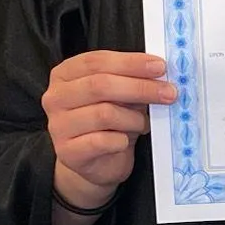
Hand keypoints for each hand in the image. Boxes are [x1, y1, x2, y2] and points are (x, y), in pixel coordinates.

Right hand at [42, 50, 177, 204]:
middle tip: (168, 93)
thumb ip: (132, 81)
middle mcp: (56, 98)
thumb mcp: (119, 96)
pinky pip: (102, 142)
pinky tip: (126, 141)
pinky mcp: (68, 153)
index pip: (97, 61)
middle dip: (140, 87)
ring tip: (143, 124)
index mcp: (65, 75)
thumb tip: (159, 73)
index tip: (159, 66)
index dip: (131, 62)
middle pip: (100, 85)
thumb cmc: (109, 124)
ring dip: (133, 119)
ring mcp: (58, 126)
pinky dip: (122, 140)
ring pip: (104, 114)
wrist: (97, 163)